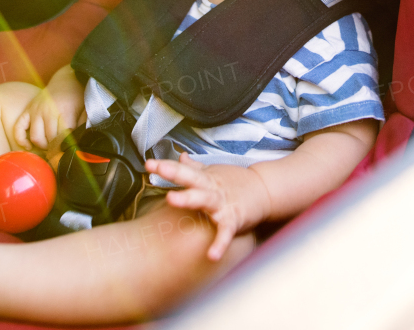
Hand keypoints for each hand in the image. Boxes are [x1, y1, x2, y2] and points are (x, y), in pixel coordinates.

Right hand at [13, 66, 84, 151]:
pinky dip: (21, 140)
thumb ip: (82, 126)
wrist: (66, 80)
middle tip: (61, 150)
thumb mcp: (84, 110)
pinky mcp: (27, 110)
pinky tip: (29, 146)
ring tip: (50, 146)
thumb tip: (79, 144)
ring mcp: (35, 110)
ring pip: (35, 137)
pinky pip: (18, 128)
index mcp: (63, 110)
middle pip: (49, 139)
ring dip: (43, 146)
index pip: (63, 137)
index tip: (70, 150)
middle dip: (56, 148)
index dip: (67, 146)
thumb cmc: (77, 97)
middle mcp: (47, 110)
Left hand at [145, 154, 270, 260]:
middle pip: (191, 179)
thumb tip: (180, 157)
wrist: (265, 190)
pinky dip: (219, 244)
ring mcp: (222, 203)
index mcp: (205, 178)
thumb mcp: (214, 172)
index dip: (165, 166)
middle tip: (158, 171)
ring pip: (204, 199)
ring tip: (171, 199)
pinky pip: (225, 233)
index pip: (182, 170)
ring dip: (188, 198)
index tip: (148, 164)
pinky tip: (212, 255)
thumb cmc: (236, 182)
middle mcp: (212, 188)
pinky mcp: (234, 219)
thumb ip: (195, 167)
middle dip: (175, 174)